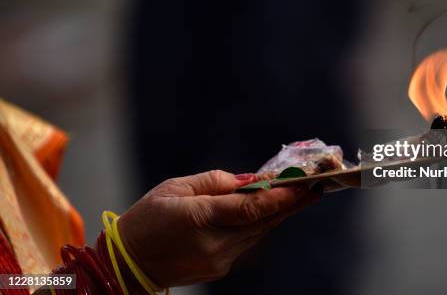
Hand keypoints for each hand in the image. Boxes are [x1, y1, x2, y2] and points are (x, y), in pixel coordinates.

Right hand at [117, 170, 319, 286]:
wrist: (127, 263)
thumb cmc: (147, 218)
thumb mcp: (175, 188)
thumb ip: (215, 182)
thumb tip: (250, 181)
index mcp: (200, 219)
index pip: (252, 208)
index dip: (282, 196)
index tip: (305, 184)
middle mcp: (215, 244)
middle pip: (263, 222)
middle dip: (292, 203)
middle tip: (316, 186)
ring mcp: (219, 260)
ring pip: (258, 232)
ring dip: (278, 213)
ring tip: (300, 194)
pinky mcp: (219, 268)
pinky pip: (247, 241)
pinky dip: (259, 224)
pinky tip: (268, 211)